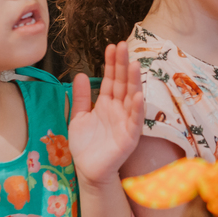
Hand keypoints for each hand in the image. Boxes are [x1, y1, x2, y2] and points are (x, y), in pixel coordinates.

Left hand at [69, 42, 143, 187]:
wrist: (89, 170)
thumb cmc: (86, 145)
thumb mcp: (78, 117)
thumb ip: (81, 97)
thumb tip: (79, 74)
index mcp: (107, 104)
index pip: (111, 79)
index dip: (111, 64)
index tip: (112, 46)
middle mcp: (119, 109)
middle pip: (122, 83)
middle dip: (122, 65)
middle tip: (123, 46)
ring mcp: (126, 122)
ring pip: (131, 98)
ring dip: (133, 82)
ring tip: (133, 64)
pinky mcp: (130, 137)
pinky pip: (135, 121)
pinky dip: (137, 108)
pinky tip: (138, 96)